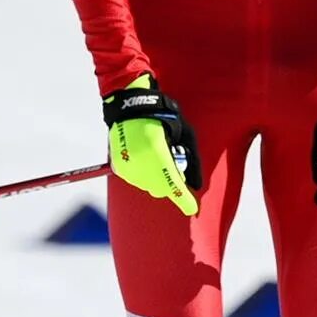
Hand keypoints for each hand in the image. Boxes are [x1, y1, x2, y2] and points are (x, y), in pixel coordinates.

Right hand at [104, 75, 201, 215]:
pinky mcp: (120, 169)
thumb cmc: (162, 116)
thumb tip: (196, 184)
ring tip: (156, 156)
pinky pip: (138, 180)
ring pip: (149, 186)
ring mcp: (128, 168)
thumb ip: (192, 160)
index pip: (172, 183)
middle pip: (161, 189)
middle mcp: (140, 164)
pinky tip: (146, 157)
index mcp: (157, 154)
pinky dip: (145, 174)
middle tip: (174, 164)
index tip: (191, 209)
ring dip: (157, 179)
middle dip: (171, 183)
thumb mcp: (184, 133)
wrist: (130, 107)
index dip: (183, 199)